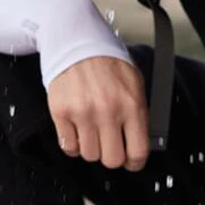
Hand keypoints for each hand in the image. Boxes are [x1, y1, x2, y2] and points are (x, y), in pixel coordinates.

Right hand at [47, 55, 148, 171]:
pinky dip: (74, 142)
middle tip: (111, 144)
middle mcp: (107, 111)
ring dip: (92, 146)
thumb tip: (143, 141)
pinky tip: (79, 127)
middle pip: (112, 160)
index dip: (135, 162)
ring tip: (94, 128)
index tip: (132, 161)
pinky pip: (69, 147)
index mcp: (131, 103)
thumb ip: (140, 113)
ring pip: (89, 155)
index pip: (137, 152)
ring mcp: (83, 113)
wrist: (77, 42)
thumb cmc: (108, 62)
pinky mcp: (61, 113)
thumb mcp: (135, 83)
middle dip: (113, 155)